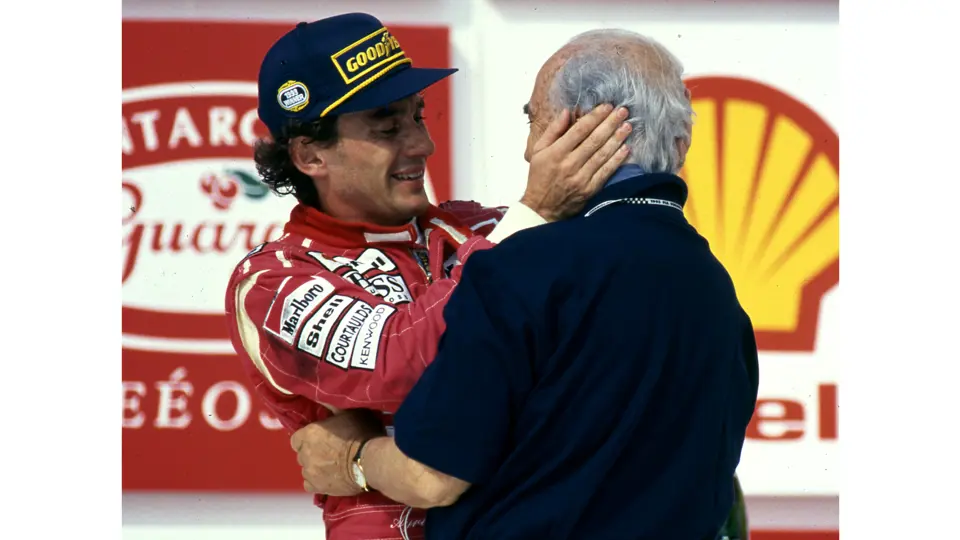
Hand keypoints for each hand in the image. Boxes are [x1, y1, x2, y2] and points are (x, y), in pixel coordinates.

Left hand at [291, 409, 384, 495]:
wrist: (369, 461)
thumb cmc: (360, 433)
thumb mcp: (348, 413)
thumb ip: (332, 407)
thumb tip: (322, 395)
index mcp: (309, 434)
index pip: (296, 438)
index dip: (306, 439)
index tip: (318, 439)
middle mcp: (305, 453)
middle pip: (302, 454)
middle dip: (312, 453)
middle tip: (329, 451)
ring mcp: (309, 472)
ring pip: (306, 469)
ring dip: (315, 467)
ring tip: (332, 466)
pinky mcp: (317, 487)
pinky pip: (310, 484)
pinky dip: (317, 482)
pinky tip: (329, 478)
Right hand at [522, 104, 631, 221]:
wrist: (542, 208)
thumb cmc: (539, 177)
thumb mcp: (538, 151)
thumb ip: (553, 131)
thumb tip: (566, 112)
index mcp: (556, 153)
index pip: (579, 130)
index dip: (594, 117)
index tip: (606, 106)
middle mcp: (569, 164)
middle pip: (594, 140)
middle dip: (610, 123)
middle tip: (622, 111)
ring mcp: (581, 178)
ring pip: (602, 154)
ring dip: (617, 139)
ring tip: (627, 126)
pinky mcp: (589, 189)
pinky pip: (606, 172)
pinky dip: (616, 160)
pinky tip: (625, 149)